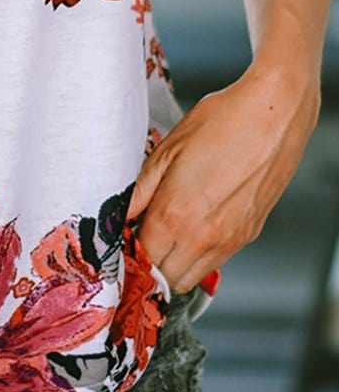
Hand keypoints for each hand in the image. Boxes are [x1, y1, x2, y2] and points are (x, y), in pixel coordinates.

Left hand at [126, 60, 320, 293]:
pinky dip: (197, 256)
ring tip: (162, 237)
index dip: (126, 255)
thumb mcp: (167, 151)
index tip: (120, 244)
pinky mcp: (249, 234)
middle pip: (164, 279)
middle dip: (147, 267)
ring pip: (191, 278)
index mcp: (175, 215)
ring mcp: (230, 239)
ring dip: (172, 266)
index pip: (141, 260)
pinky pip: (216, 262)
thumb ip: (138, 192)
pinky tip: (191, 228)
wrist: (275, 112)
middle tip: (139, 242)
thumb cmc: (222, 121)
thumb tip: (116, 218)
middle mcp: (203, 236)